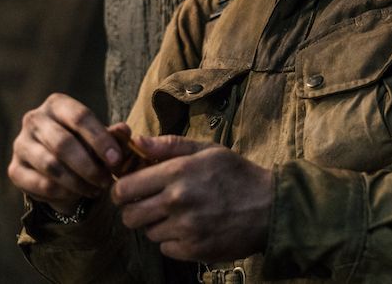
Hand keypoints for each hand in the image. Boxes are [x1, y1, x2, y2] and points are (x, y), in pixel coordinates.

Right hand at [8, 93, 124, 214]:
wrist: (60, 168)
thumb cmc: (85, 146)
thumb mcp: (102, 139)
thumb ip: (114, 135)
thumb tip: (124, 130)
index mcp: (57, 104)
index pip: (80, 117)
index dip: (100, 139)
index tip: (116, 160)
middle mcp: (34, 119)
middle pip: (63, 142)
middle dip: (88, 166)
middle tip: (106, 181)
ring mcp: (21, 143)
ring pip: (51, 165)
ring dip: (77, 182)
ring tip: (96, 189)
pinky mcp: (14, 169)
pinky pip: (40, 183)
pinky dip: (62, 192)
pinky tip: (77, 194)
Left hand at [110, 136, 271, 261]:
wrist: (270, 207)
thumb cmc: (237, 174)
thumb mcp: (207, 150)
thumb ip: (169, 145)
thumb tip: (138, 142)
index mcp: (178, 172)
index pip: (125, 187)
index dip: (121, 190)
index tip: (128, 190)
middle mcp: (177, 201)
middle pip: (129, 215)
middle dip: (134, 210)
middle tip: (149, 204)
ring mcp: (185, 229)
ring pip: (148, 232)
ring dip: (157, 224)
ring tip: (178, 214)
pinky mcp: (194, 250)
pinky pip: (166, 248)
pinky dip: (173, 241)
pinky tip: (190, 228)